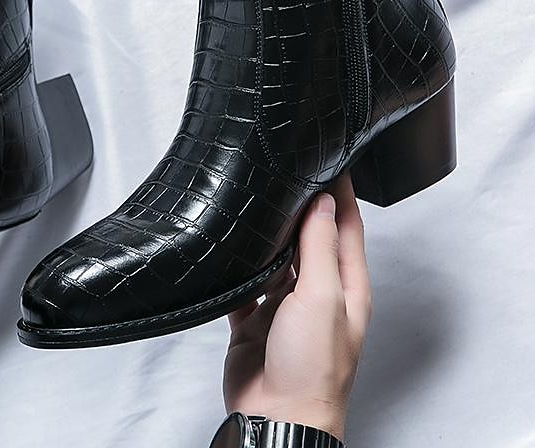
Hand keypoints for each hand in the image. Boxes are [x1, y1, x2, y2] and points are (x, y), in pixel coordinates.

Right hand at [223, 173, 370, 441]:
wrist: (276, 417)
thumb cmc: (312, 368)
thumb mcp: (323, 298)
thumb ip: (321, 249)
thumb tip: (323, 203)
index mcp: (346, 287)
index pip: (346, 227)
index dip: (341, 193)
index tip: (333, 161)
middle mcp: (318, 293)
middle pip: (311, 239)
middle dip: (303, 207)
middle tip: (289, 172)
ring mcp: (285, 307)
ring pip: (277, 259)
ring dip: (271, 236)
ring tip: (259, 201)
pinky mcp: (255, 321)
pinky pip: (245, 286)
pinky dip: (239, 270)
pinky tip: (231, 250)